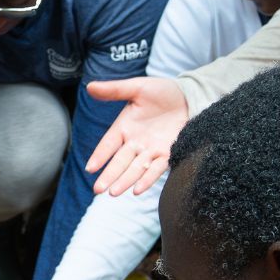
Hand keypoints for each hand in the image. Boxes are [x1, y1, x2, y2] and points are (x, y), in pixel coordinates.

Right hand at [85, 77, 187, 195]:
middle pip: (119, 162)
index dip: (99, 156)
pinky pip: (156, 169)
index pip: (108, 144)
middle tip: (98, 189)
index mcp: (124, 127)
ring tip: (114, 192)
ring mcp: (151, 150)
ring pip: (135, 169)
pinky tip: (138, 190)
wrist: (189, 96)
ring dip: (124, 181)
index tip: (90, 168)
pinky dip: (147, 179)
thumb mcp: (138, 87)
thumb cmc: (162, 91)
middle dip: (109, 176)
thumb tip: (89, 86)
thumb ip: (115, 90)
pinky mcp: (167, 154)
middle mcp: (135, 143)